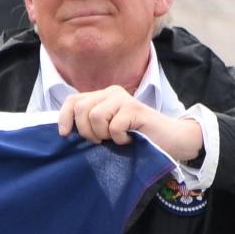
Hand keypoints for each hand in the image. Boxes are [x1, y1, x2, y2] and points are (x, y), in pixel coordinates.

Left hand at [58, 86, 202, 161]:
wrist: (169, 140)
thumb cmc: (136, 137)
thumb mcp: (107, 130)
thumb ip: (89, 125)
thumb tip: (64, 132)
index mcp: (102, 96)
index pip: (73, 100)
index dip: (64, 117)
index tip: (65, 135)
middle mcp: (111, 93)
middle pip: (81, 109)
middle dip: (86, 131)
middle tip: (101, 140)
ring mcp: (124, 99)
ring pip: (95, 116)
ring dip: (103, 134)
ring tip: (116, 139)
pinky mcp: (135, 109)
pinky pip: (113, 126)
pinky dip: (119, 138)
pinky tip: (129, 139)